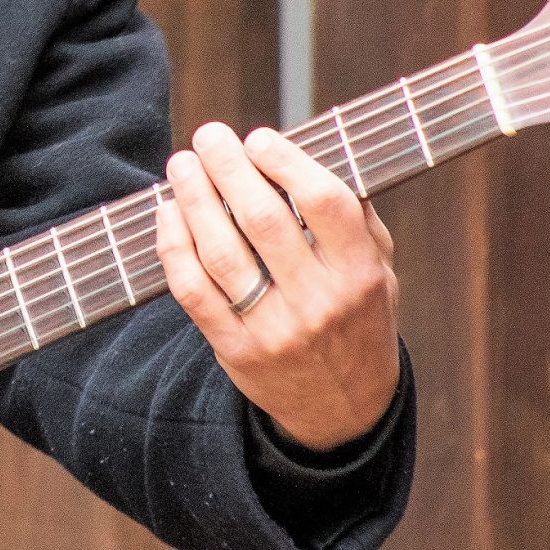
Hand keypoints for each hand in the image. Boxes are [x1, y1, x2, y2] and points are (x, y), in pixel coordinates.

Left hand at [157, 122, 400, 452]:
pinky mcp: (235, 351)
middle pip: (262, 219)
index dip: (286, 162)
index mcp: (359, 275)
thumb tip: (314, 157)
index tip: (259, 138)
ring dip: (194, 200)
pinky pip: (193, 292)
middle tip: (208, 137)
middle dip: (228, 168)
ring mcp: (274, 330)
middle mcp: (318, 302)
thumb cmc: (359, 322)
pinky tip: (169, 214)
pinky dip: (174, 247)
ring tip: (182, 166)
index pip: (324, 203)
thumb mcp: (381, 273)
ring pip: (220, 252)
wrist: (345, 411)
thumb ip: (357, 219)